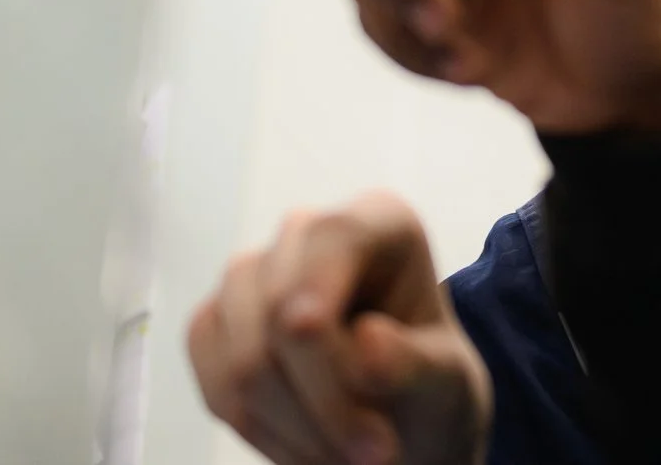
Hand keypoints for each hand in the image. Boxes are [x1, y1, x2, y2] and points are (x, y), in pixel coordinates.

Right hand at [189, 192, 490, 464]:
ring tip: (349, 456)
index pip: (330, 245)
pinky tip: (307, 447)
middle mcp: (305, 232)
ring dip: (296, 427)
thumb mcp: (447, 379)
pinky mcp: (214, 324)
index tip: (362, 387)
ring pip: (245, 361)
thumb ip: (413, 361)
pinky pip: (216, 386)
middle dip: (325, 401)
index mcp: (377, 219)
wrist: (398, 419)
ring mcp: (249, 276)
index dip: (327, 318)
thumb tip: (367, 339)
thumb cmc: (429, 384)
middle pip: (280, 314)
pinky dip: (260, 432)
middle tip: (377, 454)